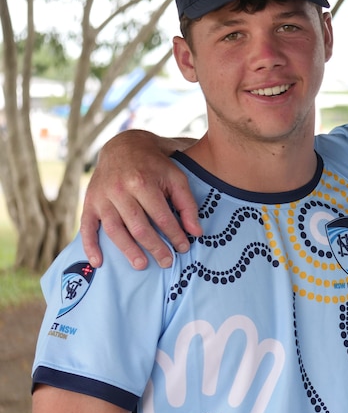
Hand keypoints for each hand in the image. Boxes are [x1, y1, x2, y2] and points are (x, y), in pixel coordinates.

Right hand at [80, 129, 200, 269]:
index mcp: (143, 182)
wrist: (124, 146)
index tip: (183, 248)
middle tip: (167, 262)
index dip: (174, 235)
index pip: (161, 217)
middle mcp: (120, 190)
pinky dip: (91, 246)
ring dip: (128, 251)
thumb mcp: (176, 178)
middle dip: (155, 247)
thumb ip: (187, 205)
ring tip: (142, 265)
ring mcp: (102, 197)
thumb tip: (196, 233)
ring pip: (115, 230)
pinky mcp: (89, 202)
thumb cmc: (155, 166)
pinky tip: (99, 263)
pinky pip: (87, 227)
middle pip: (138, 227)